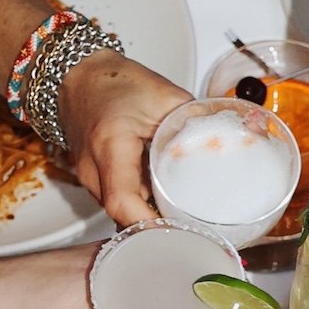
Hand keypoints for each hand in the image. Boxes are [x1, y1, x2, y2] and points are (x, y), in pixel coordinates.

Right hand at [56, 51, 191, 225]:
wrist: (80, 76)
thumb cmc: (114, 82)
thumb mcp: (163, 95)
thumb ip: (195, 120)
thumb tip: (228, 140)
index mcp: (110, 146)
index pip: (123, 202)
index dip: (149, 224)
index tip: (178, 231)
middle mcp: (93, 169)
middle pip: (123, 216)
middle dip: (156, 227)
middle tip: (191, 230)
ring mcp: (89, 179)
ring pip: (121, 213)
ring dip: (148, 215)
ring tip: (180, 215)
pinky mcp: (93, 181)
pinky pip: (118, 202)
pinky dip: (140, 204)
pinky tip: (161, 198)